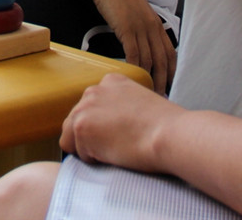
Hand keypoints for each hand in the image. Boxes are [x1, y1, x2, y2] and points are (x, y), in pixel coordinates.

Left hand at [61, 73, 184, 169]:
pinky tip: (114, 153)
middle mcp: (93, 90)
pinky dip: (92, 159)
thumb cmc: (165, 126)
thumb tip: (111, 125)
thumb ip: (121, 107)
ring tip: (115, 149)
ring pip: (71, 137)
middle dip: (92, 137)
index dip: (102, 127)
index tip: (120, 133)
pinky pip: (76, 153)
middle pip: (77, 121)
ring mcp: (85, 107)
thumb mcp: (140, 103)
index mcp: (110, 82)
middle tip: (118, 145)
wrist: (170, 134)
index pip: (91, 109)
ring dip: (89, 149)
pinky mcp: (81, 126)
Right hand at [89, 0, 176, 94]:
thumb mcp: (136, 12)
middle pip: (162, 60)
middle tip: (159, 96)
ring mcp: (141, 28)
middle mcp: (152, 27)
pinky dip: (135, 68)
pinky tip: (133, 77)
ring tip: (146, 92)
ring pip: (149, 60)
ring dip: (148, 78)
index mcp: (156, 24)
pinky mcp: (127, 29)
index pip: (170, 52)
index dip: (172, 71)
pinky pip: (134, 54)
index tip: (169, 85)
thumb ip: (142, 27)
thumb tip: (141, 45)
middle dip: (162, 80)